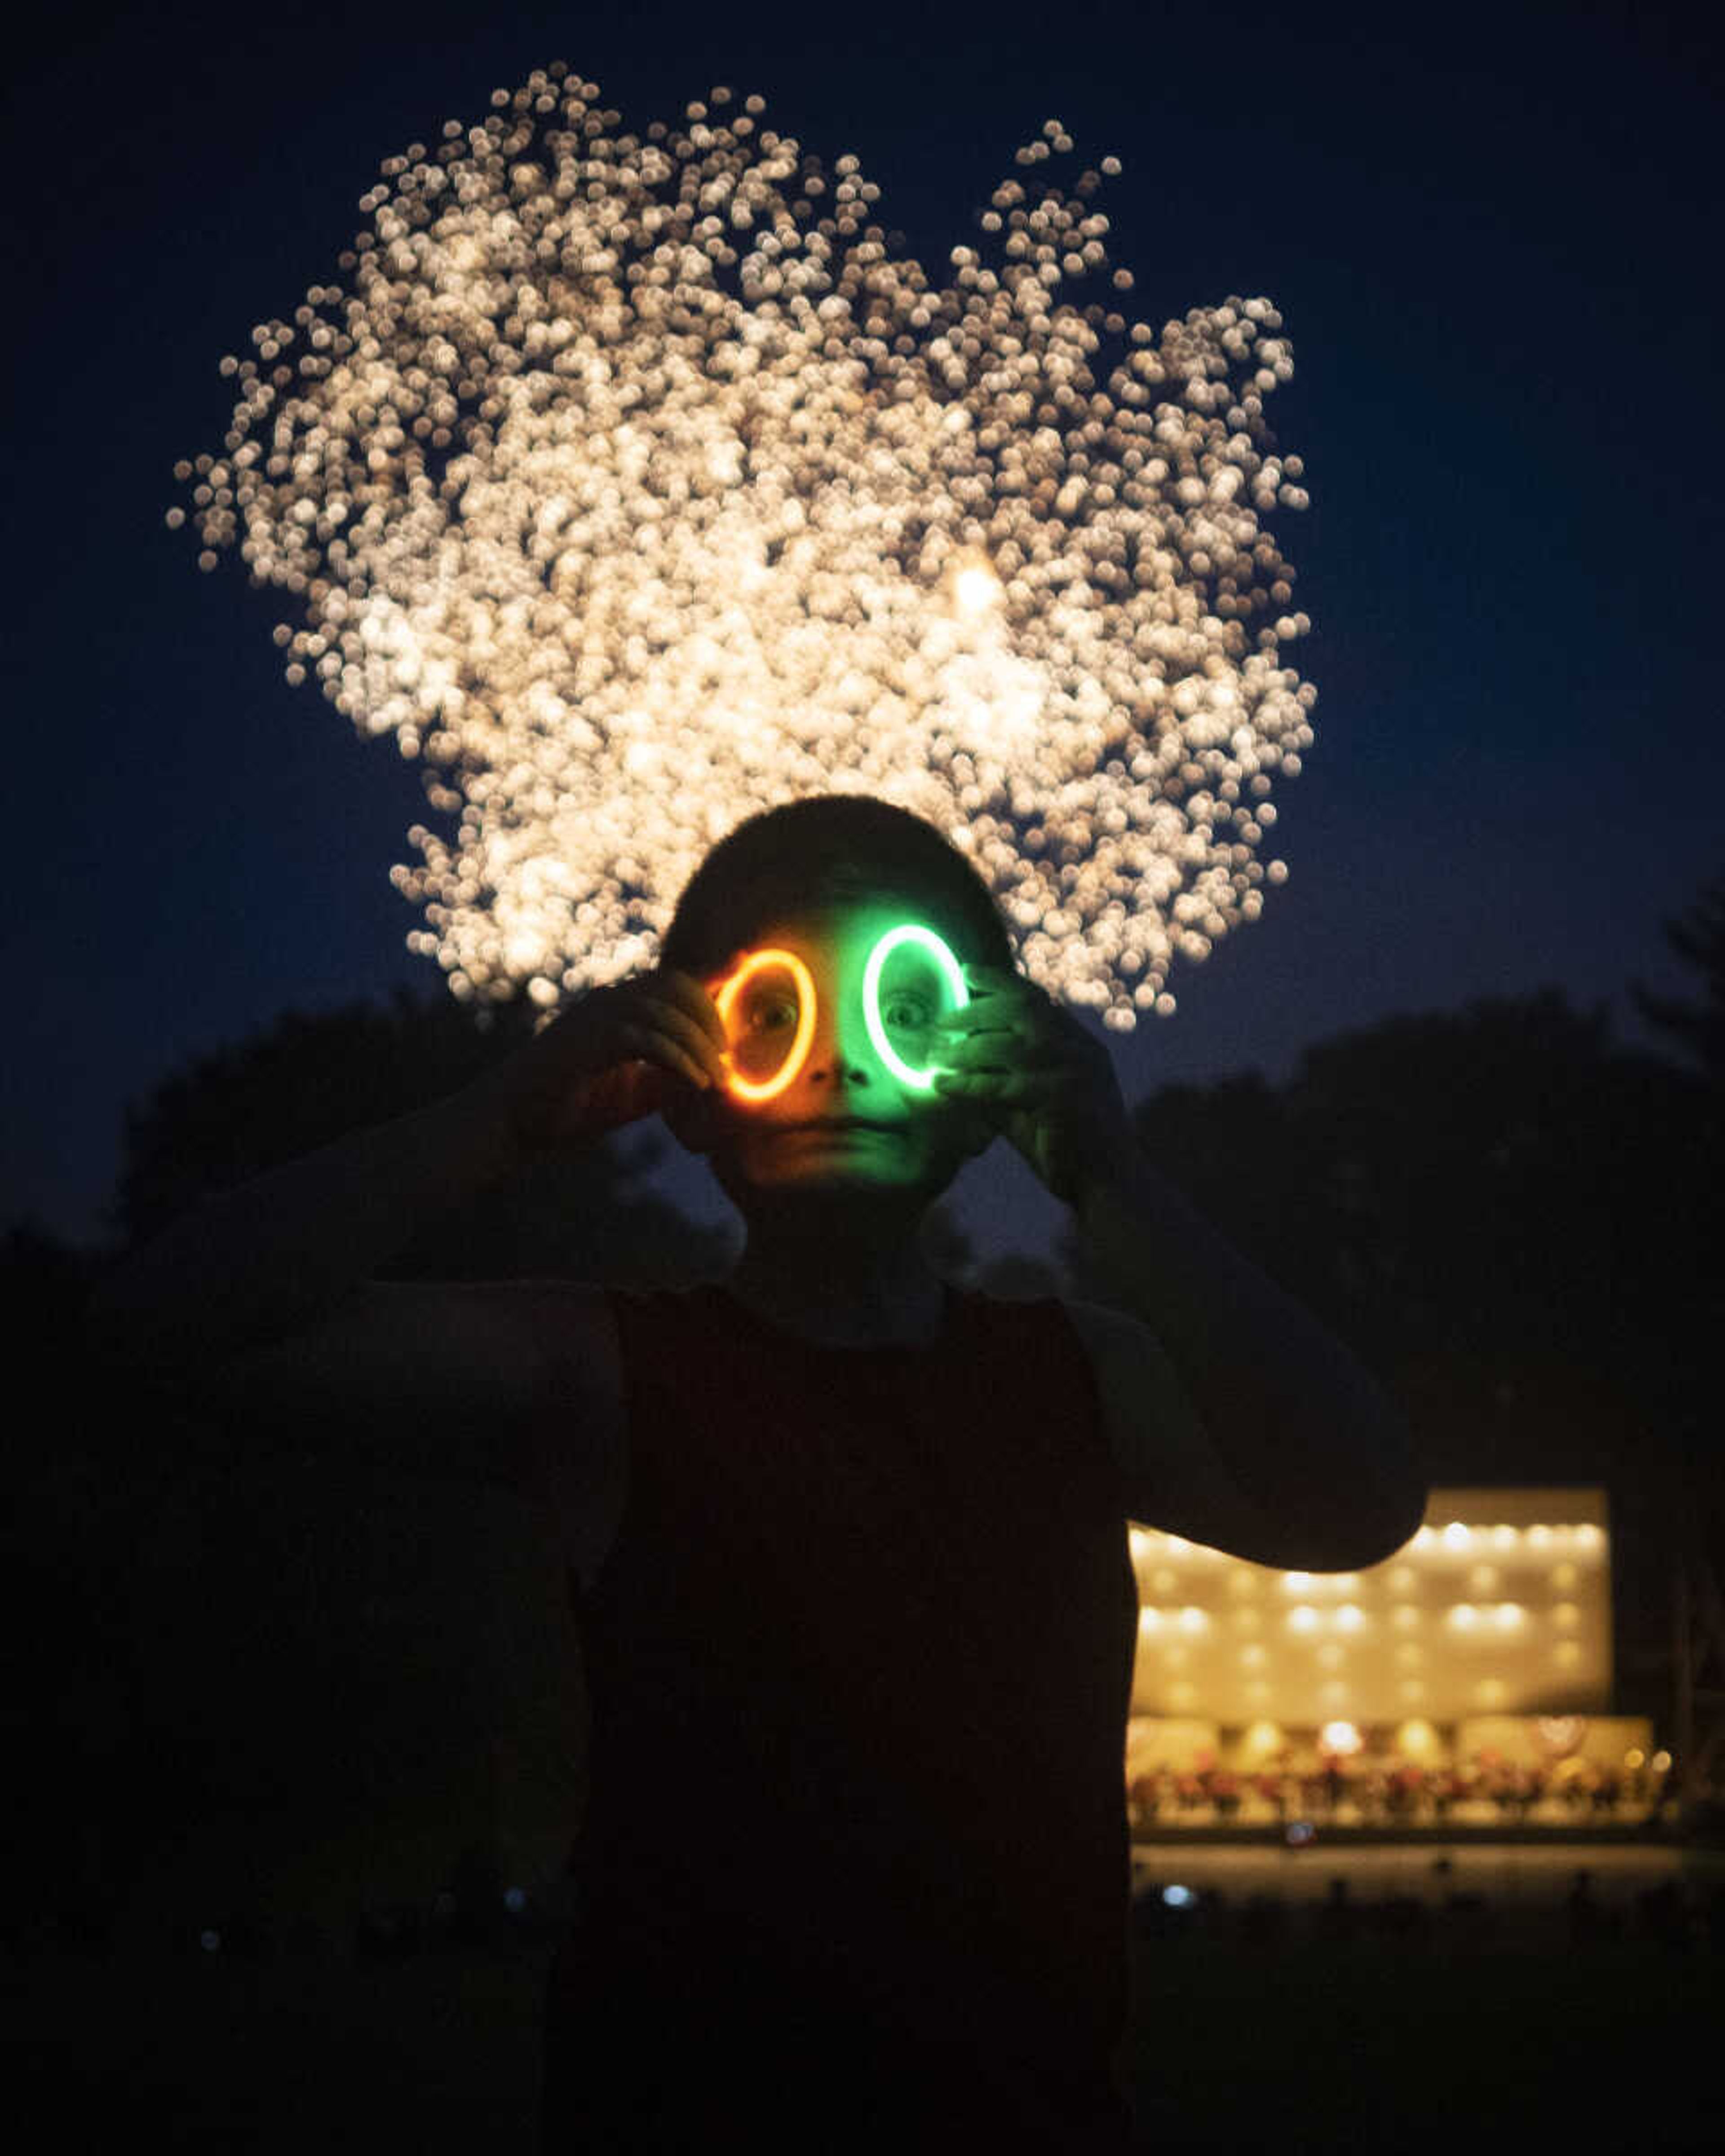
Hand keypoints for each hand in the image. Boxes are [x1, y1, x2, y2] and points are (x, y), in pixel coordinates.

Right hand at [456, 965, 729, 1164]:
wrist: (511, 1125)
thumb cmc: (571, 1108)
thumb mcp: (634, 1092)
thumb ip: (669, 1076)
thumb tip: (714, 1077)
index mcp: (616, 1007)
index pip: (673, 980)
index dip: (712, 978)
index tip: (746, 977)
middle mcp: (605, 1002)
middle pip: (675, 986)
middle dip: (711, 1019)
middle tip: (728, 1061)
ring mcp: (591, 1019)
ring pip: (662, 1011)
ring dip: (698, 1045)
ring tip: (716, 1080)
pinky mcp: (582, 1045)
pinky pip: (642, 1040)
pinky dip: (676, 1059)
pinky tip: (694, 1083)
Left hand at [929, 963, 1134, 1205]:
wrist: (1111, 1186)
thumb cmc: (1069, 1147)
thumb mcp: (1032, 1104)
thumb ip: (1005, 1077)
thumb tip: (957, 1060)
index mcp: (1080, 1043)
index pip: (1037, 998)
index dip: (999, 981)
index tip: (966, 973)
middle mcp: (1081, 1049)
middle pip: (1021, 1010)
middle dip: (975, 1011)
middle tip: (939, 1021)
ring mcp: (1075, 1071)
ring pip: (1009, 1045)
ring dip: (965, 1049)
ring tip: (934, 1055)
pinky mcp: (1063, 1099)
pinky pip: (1004, 1085)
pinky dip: (968, 1084)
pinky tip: (942, 1086)